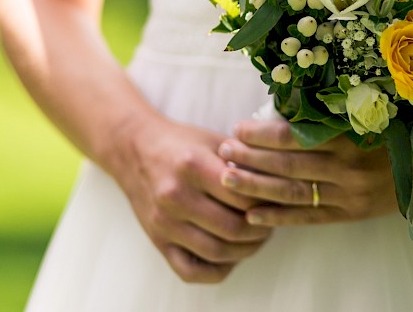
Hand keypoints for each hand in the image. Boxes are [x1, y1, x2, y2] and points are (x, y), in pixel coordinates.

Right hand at [112, 116, 272, 282]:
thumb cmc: (181, 143)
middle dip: (261, 229)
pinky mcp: (157, 241)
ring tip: (256, 237)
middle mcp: (176, 196)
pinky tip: (230, 256)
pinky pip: (191, 271)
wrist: (134, 149)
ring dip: (245, 250)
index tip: (277, 198)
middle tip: (271, 221)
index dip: (268, 200)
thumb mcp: (213, 141)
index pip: (244, 195)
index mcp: (193, 166)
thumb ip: (244, 160)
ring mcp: (164, 223)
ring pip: (217, 252)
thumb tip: (278, 182)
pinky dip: (217, 270)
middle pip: (233, 228)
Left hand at [217, 120, 398, 226]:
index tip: (237, 128)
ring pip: (293, 193)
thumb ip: (330, 112)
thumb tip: (283, 106)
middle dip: (250, 159)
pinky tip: (253, 215)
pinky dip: (279, 217)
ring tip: (228, 180)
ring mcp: (350, 194)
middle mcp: (348, 167)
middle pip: (287, 166)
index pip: (294, 137)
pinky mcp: (353, 214)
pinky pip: (309, 218)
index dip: (261, 134)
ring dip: (256, 188)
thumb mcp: (367, 110)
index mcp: (349, 135)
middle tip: (223, 152)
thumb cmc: (397, 126)